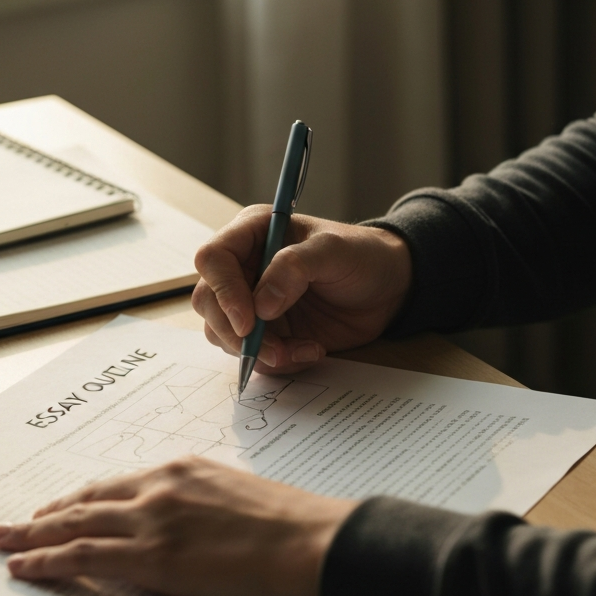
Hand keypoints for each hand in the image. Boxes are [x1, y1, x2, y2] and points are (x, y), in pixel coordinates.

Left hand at [0, 458, 356, 595]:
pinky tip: (24, 565)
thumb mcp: (239, 495)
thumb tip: (187, 522)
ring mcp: (152, 520)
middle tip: (16, 522)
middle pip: (87, 499)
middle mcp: (160, 487)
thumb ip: (202, 502)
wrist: (312, 542)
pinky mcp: (151, 558)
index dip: (83, 497)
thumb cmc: (291, 524)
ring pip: (75, 524)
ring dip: (32, 535)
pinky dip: (46, 560)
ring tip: (5, 541)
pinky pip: (83, 556)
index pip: (117, 484)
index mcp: (183, 470)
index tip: (60, 506)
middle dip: (46, 513)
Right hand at [192, 206, 411, 374]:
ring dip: (259, 351)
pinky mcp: (267, 332)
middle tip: (275, 349)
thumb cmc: (361, 256)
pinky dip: (279, 362)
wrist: (387, 287)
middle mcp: (244, 268)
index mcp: (252, 234)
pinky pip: (253, 355)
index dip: (223, 291)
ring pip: (224, 334)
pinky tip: (311, 351)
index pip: (213, 259)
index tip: (249, 321)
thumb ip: (295, 268)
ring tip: (302, 350)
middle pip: (208, 302)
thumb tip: (261, 305)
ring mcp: (252, 302)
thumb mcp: (334, 251)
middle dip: (237, 332)